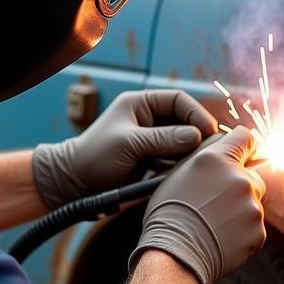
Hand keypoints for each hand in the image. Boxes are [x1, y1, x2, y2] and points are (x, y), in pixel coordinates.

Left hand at [33, 90, 216, 208]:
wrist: (74, 184)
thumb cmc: (94, 157)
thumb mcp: (130, 144)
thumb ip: (163, 139)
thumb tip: (196, 136)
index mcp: (140, 103)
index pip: (178, 100)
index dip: (196, 114)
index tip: (208, 131)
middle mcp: (148, 118)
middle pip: (184, 121)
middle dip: (197, 134)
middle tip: (208, 150)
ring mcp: (151, 139)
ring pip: (182, 141)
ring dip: (190, 151)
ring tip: (196, 164)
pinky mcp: (151, 158)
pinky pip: (174, 158)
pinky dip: (180, 164)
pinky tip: (182, 173)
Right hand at [129, 126, 266, 283]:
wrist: (174, 255)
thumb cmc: (168, 216)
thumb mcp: (175, 174)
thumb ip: (204, 155)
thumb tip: (218, 145)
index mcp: (217, 160)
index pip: (246, 138)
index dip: (243, 147)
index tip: (240, 155)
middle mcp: (239, 179)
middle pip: (252, 174)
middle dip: (240, 184)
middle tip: (217, 200)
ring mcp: (252, 206)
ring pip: (253, 202)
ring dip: (239, 210)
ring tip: (213, 223)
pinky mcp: (258, 231)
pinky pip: (254, 227)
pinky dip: (242, 232)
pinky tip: (220, 238)